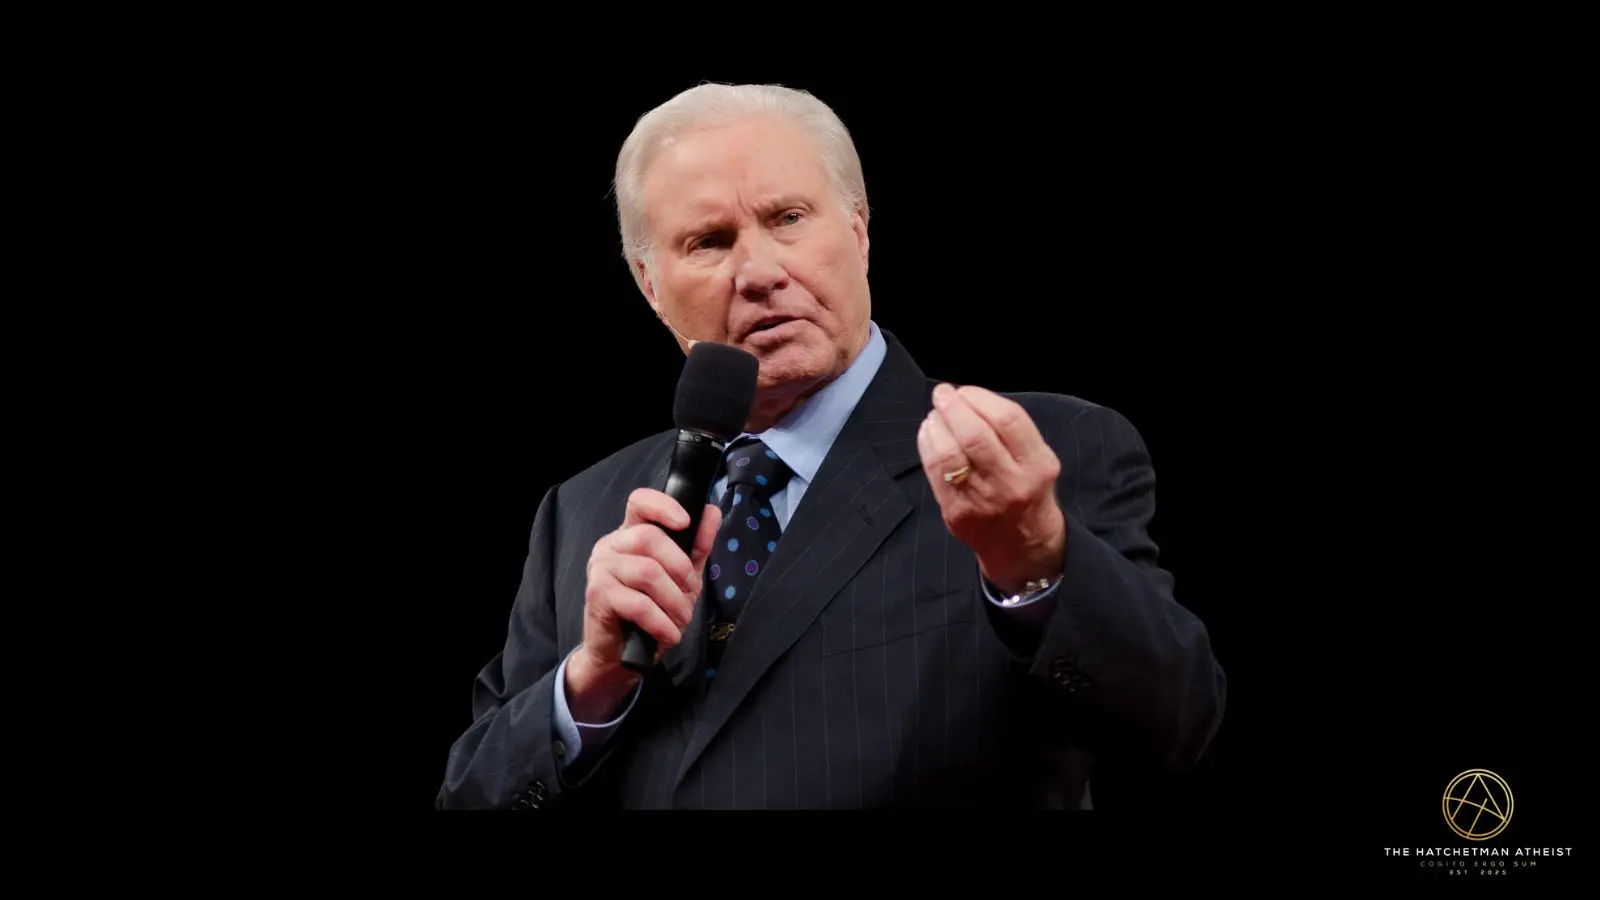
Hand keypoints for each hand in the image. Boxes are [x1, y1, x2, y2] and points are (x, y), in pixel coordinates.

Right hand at [568, 488, 720, 719]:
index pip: (640, 502)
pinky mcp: (597, 595)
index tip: (686, 522)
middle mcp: (610, 546)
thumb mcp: (681, 577)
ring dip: (674, 601)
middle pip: (649, 537)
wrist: (618, 655)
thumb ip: (696, 546)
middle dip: (680, 569)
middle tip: (690, 594)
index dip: (663, 506)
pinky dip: (661, 622)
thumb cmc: (649, 612)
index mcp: (630, 534)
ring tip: (680, 619)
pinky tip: (668, 635)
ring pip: (647, 572)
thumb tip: (712, 512)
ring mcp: (600, 568)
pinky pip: (638, 604)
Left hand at [917, 383, 1066, 595]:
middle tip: (942, 394)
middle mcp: (1011, 483)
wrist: (1023, 544)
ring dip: (936, 426)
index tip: (966, 391)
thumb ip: (1010, 430)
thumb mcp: (1037, 459)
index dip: (980, 398)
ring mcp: (982, 501)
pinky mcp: (957, 512)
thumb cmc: (1028, 490)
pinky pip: (934, 472)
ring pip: (949, 454)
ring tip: (935, 414)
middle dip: (953, 407)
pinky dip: (927, 445)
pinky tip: (929, 433)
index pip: (1007, 419)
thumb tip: (968, 398)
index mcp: (1037, 465)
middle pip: (975, 435)